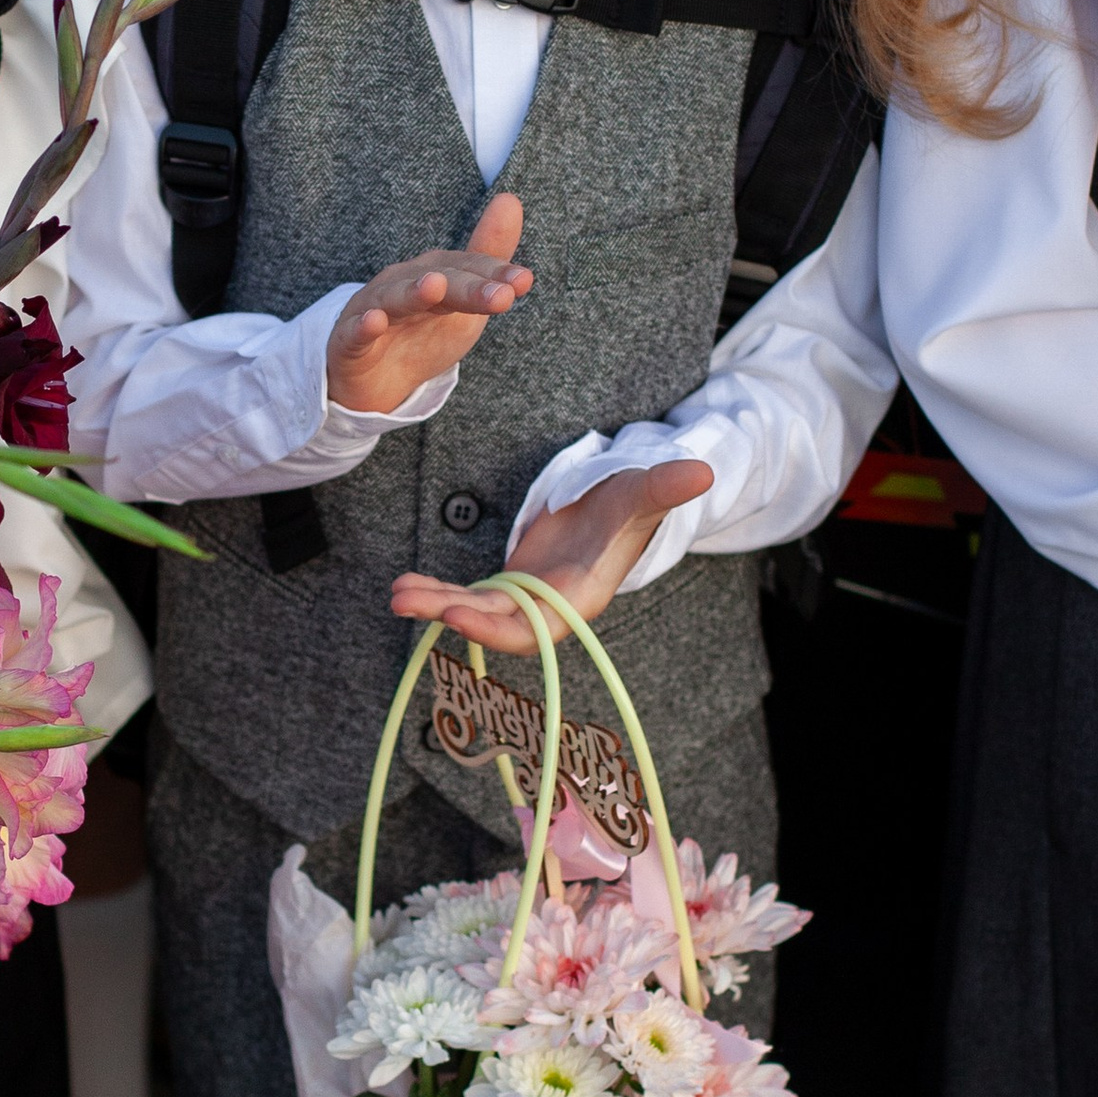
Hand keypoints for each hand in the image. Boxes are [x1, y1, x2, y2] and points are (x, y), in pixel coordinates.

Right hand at [326, 193, 532, 415]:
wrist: (376, 379)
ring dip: (414, 293)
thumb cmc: (422, 331)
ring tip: (433, 287)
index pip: (468, 268)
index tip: (524, 281)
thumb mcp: (463, 301)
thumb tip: (511, 199)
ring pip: (395, 299)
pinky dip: (364, 326)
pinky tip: (375, 321)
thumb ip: (487, 262)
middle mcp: (402, 283)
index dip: (494, 274)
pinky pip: (356, 331)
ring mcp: (373, 308)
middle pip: (439, 281)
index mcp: (433, 272)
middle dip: (470, 288)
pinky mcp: (349, 340)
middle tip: (502, 296)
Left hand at [389, 459, 714, 645]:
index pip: (536, 625)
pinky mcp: (511, 587)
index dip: (496, 627)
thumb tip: (701, 470)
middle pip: (496, 624)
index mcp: (581, 593)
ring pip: (477, 611)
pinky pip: (470, 598)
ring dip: (436, 605)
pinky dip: (440, 593)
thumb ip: (663, 486)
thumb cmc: (630, 501)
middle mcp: (552, 606)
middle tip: (404, 601)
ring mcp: (529, 599)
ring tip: (396, 593)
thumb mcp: (642, 491)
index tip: (455, 615)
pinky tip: (406, 585)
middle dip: (451, 615)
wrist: (618, 505)